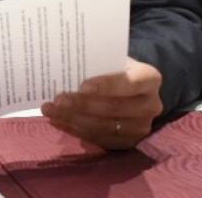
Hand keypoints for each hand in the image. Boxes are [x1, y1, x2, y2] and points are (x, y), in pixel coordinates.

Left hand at [40, 57, 163, 149]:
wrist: (129, 87)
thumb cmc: (115, 68)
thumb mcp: (111, 58)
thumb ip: (96, 62)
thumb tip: (62, 61)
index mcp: (150, 78)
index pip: (130, 82)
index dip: (107, 85)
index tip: (82, 86)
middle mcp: (151, 105)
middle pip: (115, 108)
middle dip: (83, 105)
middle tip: (57, 100)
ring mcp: (141, 127)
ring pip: (105, 127)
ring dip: (74, 119)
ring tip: (50, 110)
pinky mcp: (128, 143)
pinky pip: (99, 139)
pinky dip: (76, 130)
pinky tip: (58, 121)